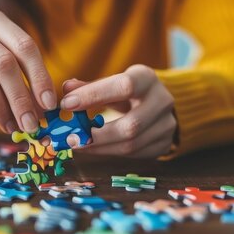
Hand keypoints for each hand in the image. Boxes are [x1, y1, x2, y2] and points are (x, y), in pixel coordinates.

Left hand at [60, 65, 176, 157]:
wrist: (158, 103)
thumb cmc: (128, 91)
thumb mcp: (112, 83)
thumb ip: (89, 86)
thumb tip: (66, 88)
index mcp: (147, 78)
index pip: (124, 86)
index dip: (94, 95)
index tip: (67, 104)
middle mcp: (162, 101)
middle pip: (131, 125)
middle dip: (97, 134)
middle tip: (71, 137)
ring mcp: (166, 125)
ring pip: (132, 144)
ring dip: (100, 147)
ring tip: (78, 144)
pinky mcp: (164, 144)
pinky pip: (135, 154)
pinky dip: (110, 153)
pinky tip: (93, 148)